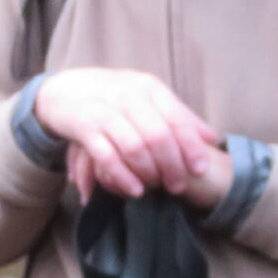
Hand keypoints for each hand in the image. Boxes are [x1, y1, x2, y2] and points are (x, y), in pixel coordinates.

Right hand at [35, 67, 226, 204]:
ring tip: (156, 187)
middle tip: (178, 186)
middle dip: (171, 164)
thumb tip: (213, 138)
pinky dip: (122, 175)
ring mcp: (104, 110)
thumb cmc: (114, 98)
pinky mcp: (83, 126)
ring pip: (134, 145)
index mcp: (149, 88)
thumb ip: (179, 116)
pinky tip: (134, 190)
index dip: (190, 146)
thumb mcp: (148, 100)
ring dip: (148, 171)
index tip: (200, 169)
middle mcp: (127, 96)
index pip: (176, 118)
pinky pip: (106, 155)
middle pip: (157, 135)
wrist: (65, 90)